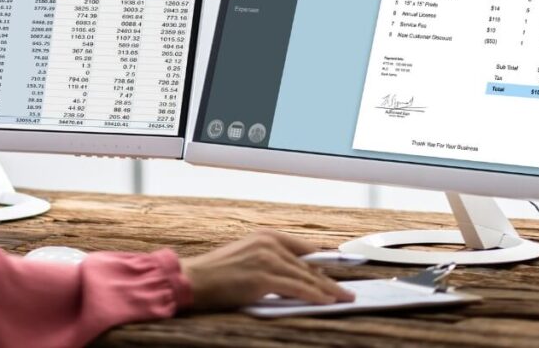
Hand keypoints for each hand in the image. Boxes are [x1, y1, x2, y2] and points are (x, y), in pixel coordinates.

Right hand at [180, 230, 354, 309]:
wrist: (193, 279)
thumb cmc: (216, 273)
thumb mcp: (246, 258)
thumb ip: (270, 261)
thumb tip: (294, 276)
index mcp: (265, 236)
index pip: (303, 247)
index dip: (323, 260)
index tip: (338, 267)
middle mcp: (268, 243)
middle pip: (308, 264)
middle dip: (328, 279)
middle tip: (346, 289)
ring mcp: (267, 259)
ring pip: (306, 276)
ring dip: (328, 289)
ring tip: (342, 297)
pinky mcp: (264, 277)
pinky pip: (297, 288)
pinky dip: (314, 295)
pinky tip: (326, 301)